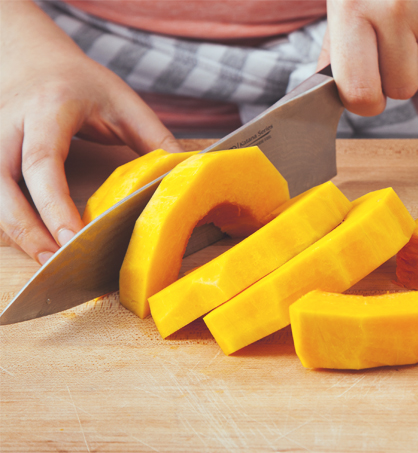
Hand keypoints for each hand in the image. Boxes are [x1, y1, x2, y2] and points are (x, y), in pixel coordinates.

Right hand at [0, 1, 183, 263]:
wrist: (31, 57)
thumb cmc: (80, 82)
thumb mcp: (123, 101)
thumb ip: (154, 139)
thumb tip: (189, 175)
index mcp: (48, 108)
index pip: (42, 162)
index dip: (55, 205)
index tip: (73, 237)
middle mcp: (8, 123)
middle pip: (1, 184)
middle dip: (26, 229)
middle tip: (56, 263)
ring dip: (13, 231)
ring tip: (47, 261)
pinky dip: (5, 220)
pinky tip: (30, 240)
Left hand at [319, 0, 417, 115]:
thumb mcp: (347, 0)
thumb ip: (338, 49)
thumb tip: (332, 97)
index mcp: (353, 10)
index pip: (360, 93)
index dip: (366, 100)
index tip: (368, 92)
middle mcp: (395, 9)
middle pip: (402, 90)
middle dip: (399, 73)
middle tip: (396, 39)